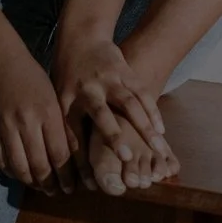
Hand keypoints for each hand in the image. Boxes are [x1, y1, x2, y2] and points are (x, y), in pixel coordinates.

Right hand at [0, 43, 75, 195]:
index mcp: (47, 113)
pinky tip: (23, 175)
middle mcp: (27, 123)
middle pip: (41, 166)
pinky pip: (3, 161)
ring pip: (21, 168)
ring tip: (42, 187)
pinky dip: (14, 173)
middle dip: (51, 184)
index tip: (72, 187)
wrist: (1, 63)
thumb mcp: (54, 98)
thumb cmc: (33, 77)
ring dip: (33, 183)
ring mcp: (7, 128)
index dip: (67, 176)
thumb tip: (70, 157)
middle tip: (58, 192)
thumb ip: (61, 126)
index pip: (60, 154)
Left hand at [52, 37, 169, 172]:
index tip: (92, 183)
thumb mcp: (60, 102)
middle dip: (113, 134)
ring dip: (144, 126)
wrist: (82, 39)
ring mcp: (109, 79)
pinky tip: (161, 130)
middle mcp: (88, 90)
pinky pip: (142, 93)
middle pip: (101, 114)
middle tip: (124, 156)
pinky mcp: (125, 72)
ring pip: (129, 103)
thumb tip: (71, 171)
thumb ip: (68, 131)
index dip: (81, 159)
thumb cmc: (69, 78)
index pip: (72, 134)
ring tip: (157, 149)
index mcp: (67, 101)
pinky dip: (153, 111)